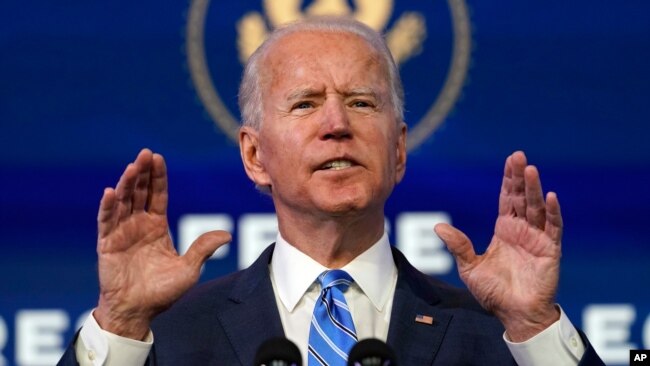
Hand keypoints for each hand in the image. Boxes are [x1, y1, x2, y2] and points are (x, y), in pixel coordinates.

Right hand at [94, 149, 230, 339]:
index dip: (157, 177)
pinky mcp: (107, 244)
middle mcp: (138, 225)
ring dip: (126, 184)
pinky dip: (108, 206)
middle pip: (139, 192)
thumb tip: (227, 235)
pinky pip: (106, 221)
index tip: (158, 157)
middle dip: (142, 172)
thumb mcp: (189, 269)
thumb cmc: (162, 292)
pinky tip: (111, 192)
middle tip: (145, 153)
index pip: (157, 195)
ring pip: (123, 201)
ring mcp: (121, 232)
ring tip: (132, 167)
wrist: (138, 311)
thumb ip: (203, 249)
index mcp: (156, 226)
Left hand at [435, 151, 561, 341]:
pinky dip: (552, 213)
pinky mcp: (550, 250)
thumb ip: (458, 245)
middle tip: (519, 156)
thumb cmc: (494, 293)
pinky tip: (550, 197)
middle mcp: (522, 230)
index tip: (510, 160)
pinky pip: (553, 228)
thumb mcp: (470, 267)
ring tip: (531, 170)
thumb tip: (438, 226)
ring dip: (535, 189)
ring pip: (537, 208)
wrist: (514, 314)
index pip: (507, 198)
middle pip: (522, 197)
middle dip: (520, 177)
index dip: (508, 180)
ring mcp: (537, 239)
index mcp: (504, 230)